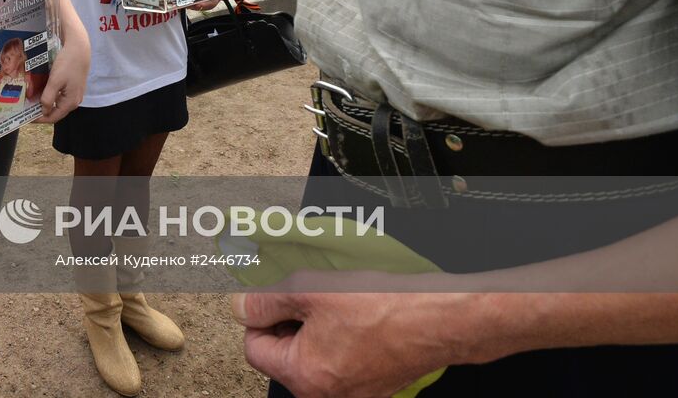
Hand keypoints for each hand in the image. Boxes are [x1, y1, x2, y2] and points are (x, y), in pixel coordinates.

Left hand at [34, 26, 88, 123]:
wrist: (79, 48)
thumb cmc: (67, 64)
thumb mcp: (55, 81)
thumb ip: (48, 98)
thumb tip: (43, 111)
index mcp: (70, 102)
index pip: (53, 118)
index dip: (39, 119)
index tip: (27, 117)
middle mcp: (74, 101)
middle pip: (56, 112)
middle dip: (41, 111)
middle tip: (27, 109)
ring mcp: (75, 94)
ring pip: (58, 103)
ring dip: (45, 103)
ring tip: (32, 101)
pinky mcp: (73, 86)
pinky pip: (60, 96)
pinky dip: (51, 96)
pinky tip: (42, 91)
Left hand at [233, 286, 476, 397]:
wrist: (437, 319)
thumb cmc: (381, 306)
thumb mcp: (307, 291)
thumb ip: (265, 301)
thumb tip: (241, 307)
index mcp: (304, 376)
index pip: (255, 348)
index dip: (259, 317)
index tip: (272, 298)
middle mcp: (326, 395)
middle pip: (284, 355)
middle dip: (289, 323)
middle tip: (307, 297)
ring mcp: (352, 394)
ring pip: (312, 357)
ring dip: (314, 329)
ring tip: (335, 305)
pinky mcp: (373, 386)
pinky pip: (340, 362)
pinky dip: (339, 340)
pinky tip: (355, 319)